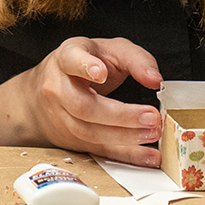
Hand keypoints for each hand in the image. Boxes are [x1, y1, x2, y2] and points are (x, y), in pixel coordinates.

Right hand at [4, 36, 164, 165]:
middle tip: (151, 116)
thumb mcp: (109, 50)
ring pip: (89, 132)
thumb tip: (154, 79)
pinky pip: (99, 150)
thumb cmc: (86, 65)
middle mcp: (58, 88)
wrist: (49, 87)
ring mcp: (60, 116)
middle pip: (83, 106)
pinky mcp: (72, 139)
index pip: (72, 60)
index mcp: (67, 58)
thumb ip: (135, 59)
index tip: (100, 73)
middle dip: (120, 115)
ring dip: (125, 136)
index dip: (85, 66)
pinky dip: (126, 155)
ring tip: (153, 133)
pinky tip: (148, 155)